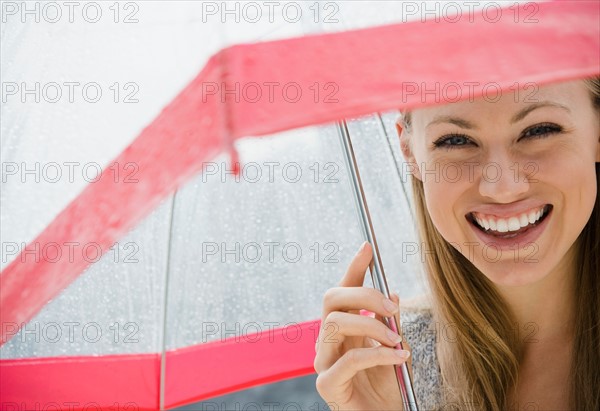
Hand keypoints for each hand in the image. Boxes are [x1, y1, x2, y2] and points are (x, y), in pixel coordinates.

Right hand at [314, 242, 410, 410]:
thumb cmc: (386, 388)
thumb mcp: (392, 348)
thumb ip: (389, 324)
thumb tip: (392, 294)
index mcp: (343, 329)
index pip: (342, 291)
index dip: (354, 268)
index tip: (367, 247)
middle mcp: (328, 341)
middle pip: (331, 299)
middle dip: (363, 295)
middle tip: (392, 307)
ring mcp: (324, 362)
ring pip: (334, 323)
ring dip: (372, 325)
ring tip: (397, 339)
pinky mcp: (328, 384)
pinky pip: (350, 358)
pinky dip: (378, 353)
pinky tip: (400, 357)